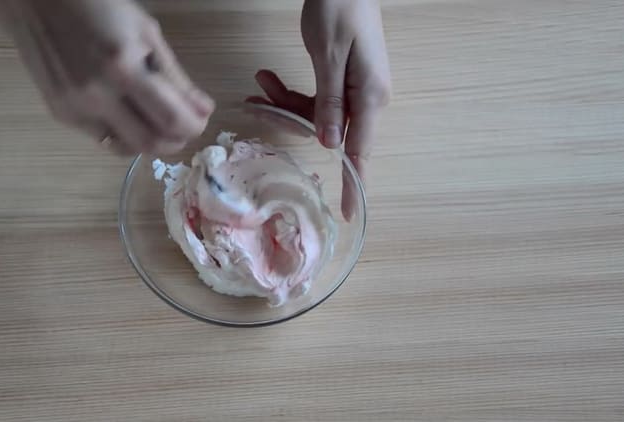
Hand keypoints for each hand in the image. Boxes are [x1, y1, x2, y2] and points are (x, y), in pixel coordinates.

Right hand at [0, 0, 213, 154]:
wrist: (35, 2)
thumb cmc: (99, 7)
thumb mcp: (146, 33)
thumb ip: (176, 77)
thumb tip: (203, 111)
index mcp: (123, 67)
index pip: (170, 119)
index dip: (193, 128)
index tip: (199, 121)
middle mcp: (97, 95)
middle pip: (149, 143)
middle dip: (175, 141)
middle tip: (182, 128)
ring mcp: (75, 109)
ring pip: (126, 148)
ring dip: (149, 142)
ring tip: (156, 121)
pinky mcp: (61, 114)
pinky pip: (103, 138)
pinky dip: (124, 133)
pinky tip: (127, 114)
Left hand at [247, 0, 390, 217]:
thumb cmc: (341, 8)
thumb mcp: (329, 56)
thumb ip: (329, 102)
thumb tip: (329, 144)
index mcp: (369, 96)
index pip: (360, 151)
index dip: (352, 184)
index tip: (346, 213)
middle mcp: (365, 98)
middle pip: (327, 131)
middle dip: (288, 122)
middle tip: (254, 103)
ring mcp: (354, 89)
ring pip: (316, 116)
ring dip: (283, 104)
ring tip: (257, 80)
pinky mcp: (341, 79)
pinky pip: (315, 99)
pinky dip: (289, 93)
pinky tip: (267, 79)